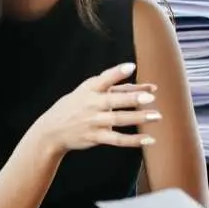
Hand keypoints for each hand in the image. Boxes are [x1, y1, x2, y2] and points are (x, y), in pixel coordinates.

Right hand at [34, 62, 159, 154]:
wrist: (52, 130)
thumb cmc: (75, 105)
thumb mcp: (85, 90)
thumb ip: (110, 84)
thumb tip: (136, 83)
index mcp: (89, 89)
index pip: (104, 79)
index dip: (117, 72)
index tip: (131, 67)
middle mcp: (92, 104)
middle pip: (114, 101)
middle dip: (132, 99)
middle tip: (150, 98)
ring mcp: (94, 122)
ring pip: (118, 120)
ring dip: (138, 118)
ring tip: (157, 116)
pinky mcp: (96, 137)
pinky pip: (117, 140)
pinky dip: (134, 141)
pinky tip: (149, 139)